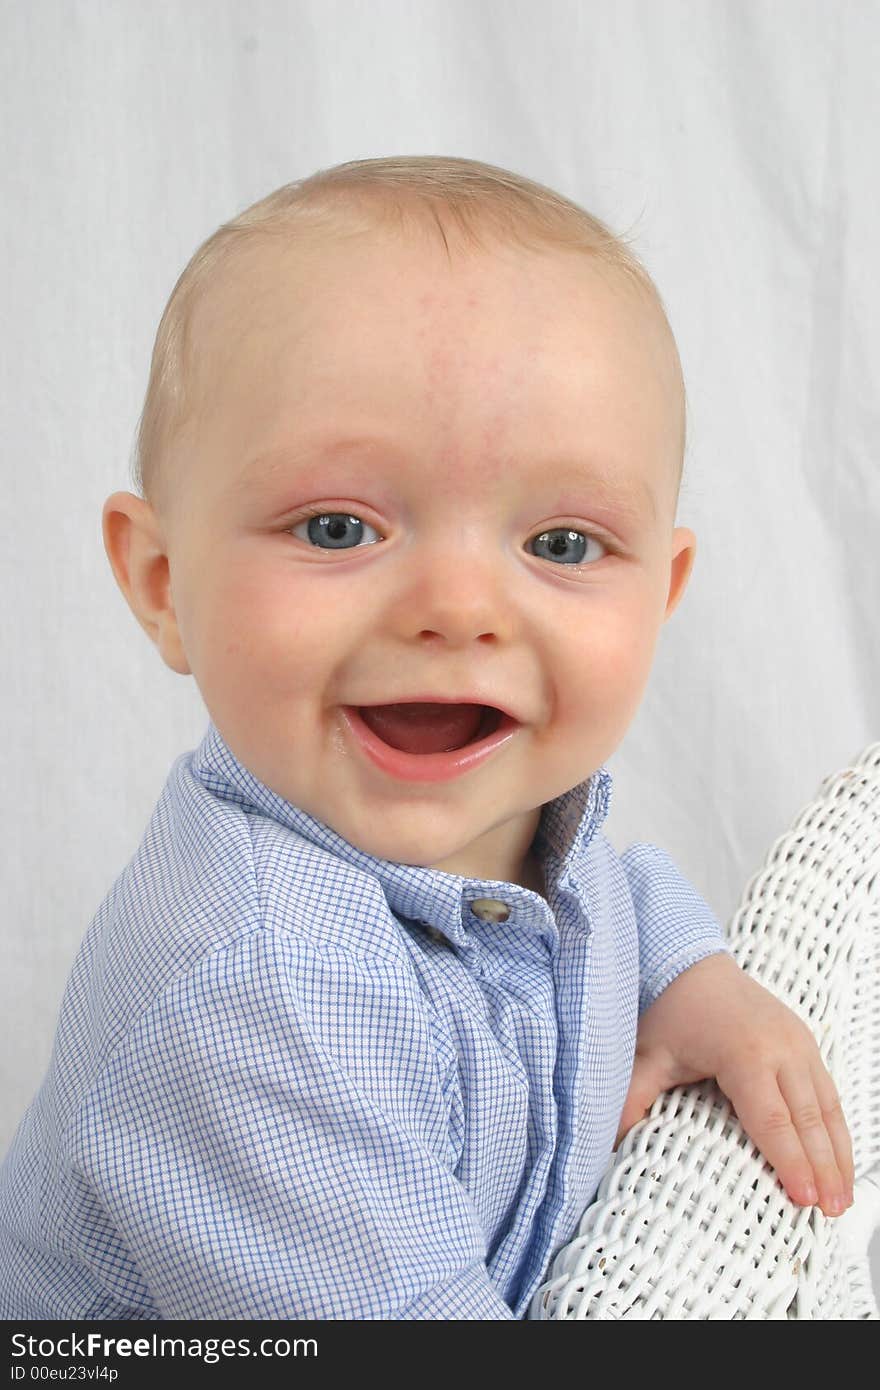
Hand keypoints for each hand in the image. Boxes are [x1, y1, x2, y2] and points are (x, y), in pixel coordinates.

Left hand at [616, 953, 854, 1216]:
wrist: (692, 962)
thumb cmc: (671, 1012)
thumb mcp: (648, 1054)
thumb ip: (634, 1099)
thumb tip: (611, 1144)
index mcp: (745, 1053)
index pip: (771, 1119)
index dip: (789, 1162)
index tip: (802, 1199)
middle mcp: (781, 1047)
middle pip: (807, 1119)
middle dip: (822, 1169)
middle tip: (830, 1212)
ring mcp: (798, 1041)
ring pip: (825, 1107)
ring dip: (837, 1154)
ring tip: (842, 1198)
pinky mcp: (805, 1040)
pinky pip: (827, 1090)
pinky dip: (836, 1127)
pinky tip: (839, 1158)